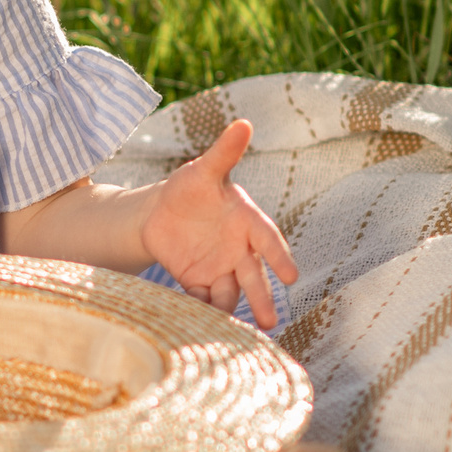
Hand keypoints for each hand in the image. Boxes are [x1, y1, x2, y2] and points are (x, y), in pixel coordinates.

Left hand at [141, 120, 297, 328]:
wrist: (161, 212)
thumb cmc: (189, 188)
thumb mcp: (201, 171)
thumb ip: (223, 153)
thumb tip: (242, 123)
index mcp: (246, 221)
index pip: (267, 239)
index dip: (279, 256)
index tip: (291, 276)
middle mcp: (238, 249)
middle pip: (253, 276)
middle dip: (262, 298)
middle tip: (269, 322)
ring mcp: (220, 268)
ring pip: (231, 292)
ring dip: (231, 309)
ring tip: (231, 329)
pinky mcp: (198, 281)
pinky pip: (203, 297)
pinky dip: (203, 307)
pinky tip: (200, 319)